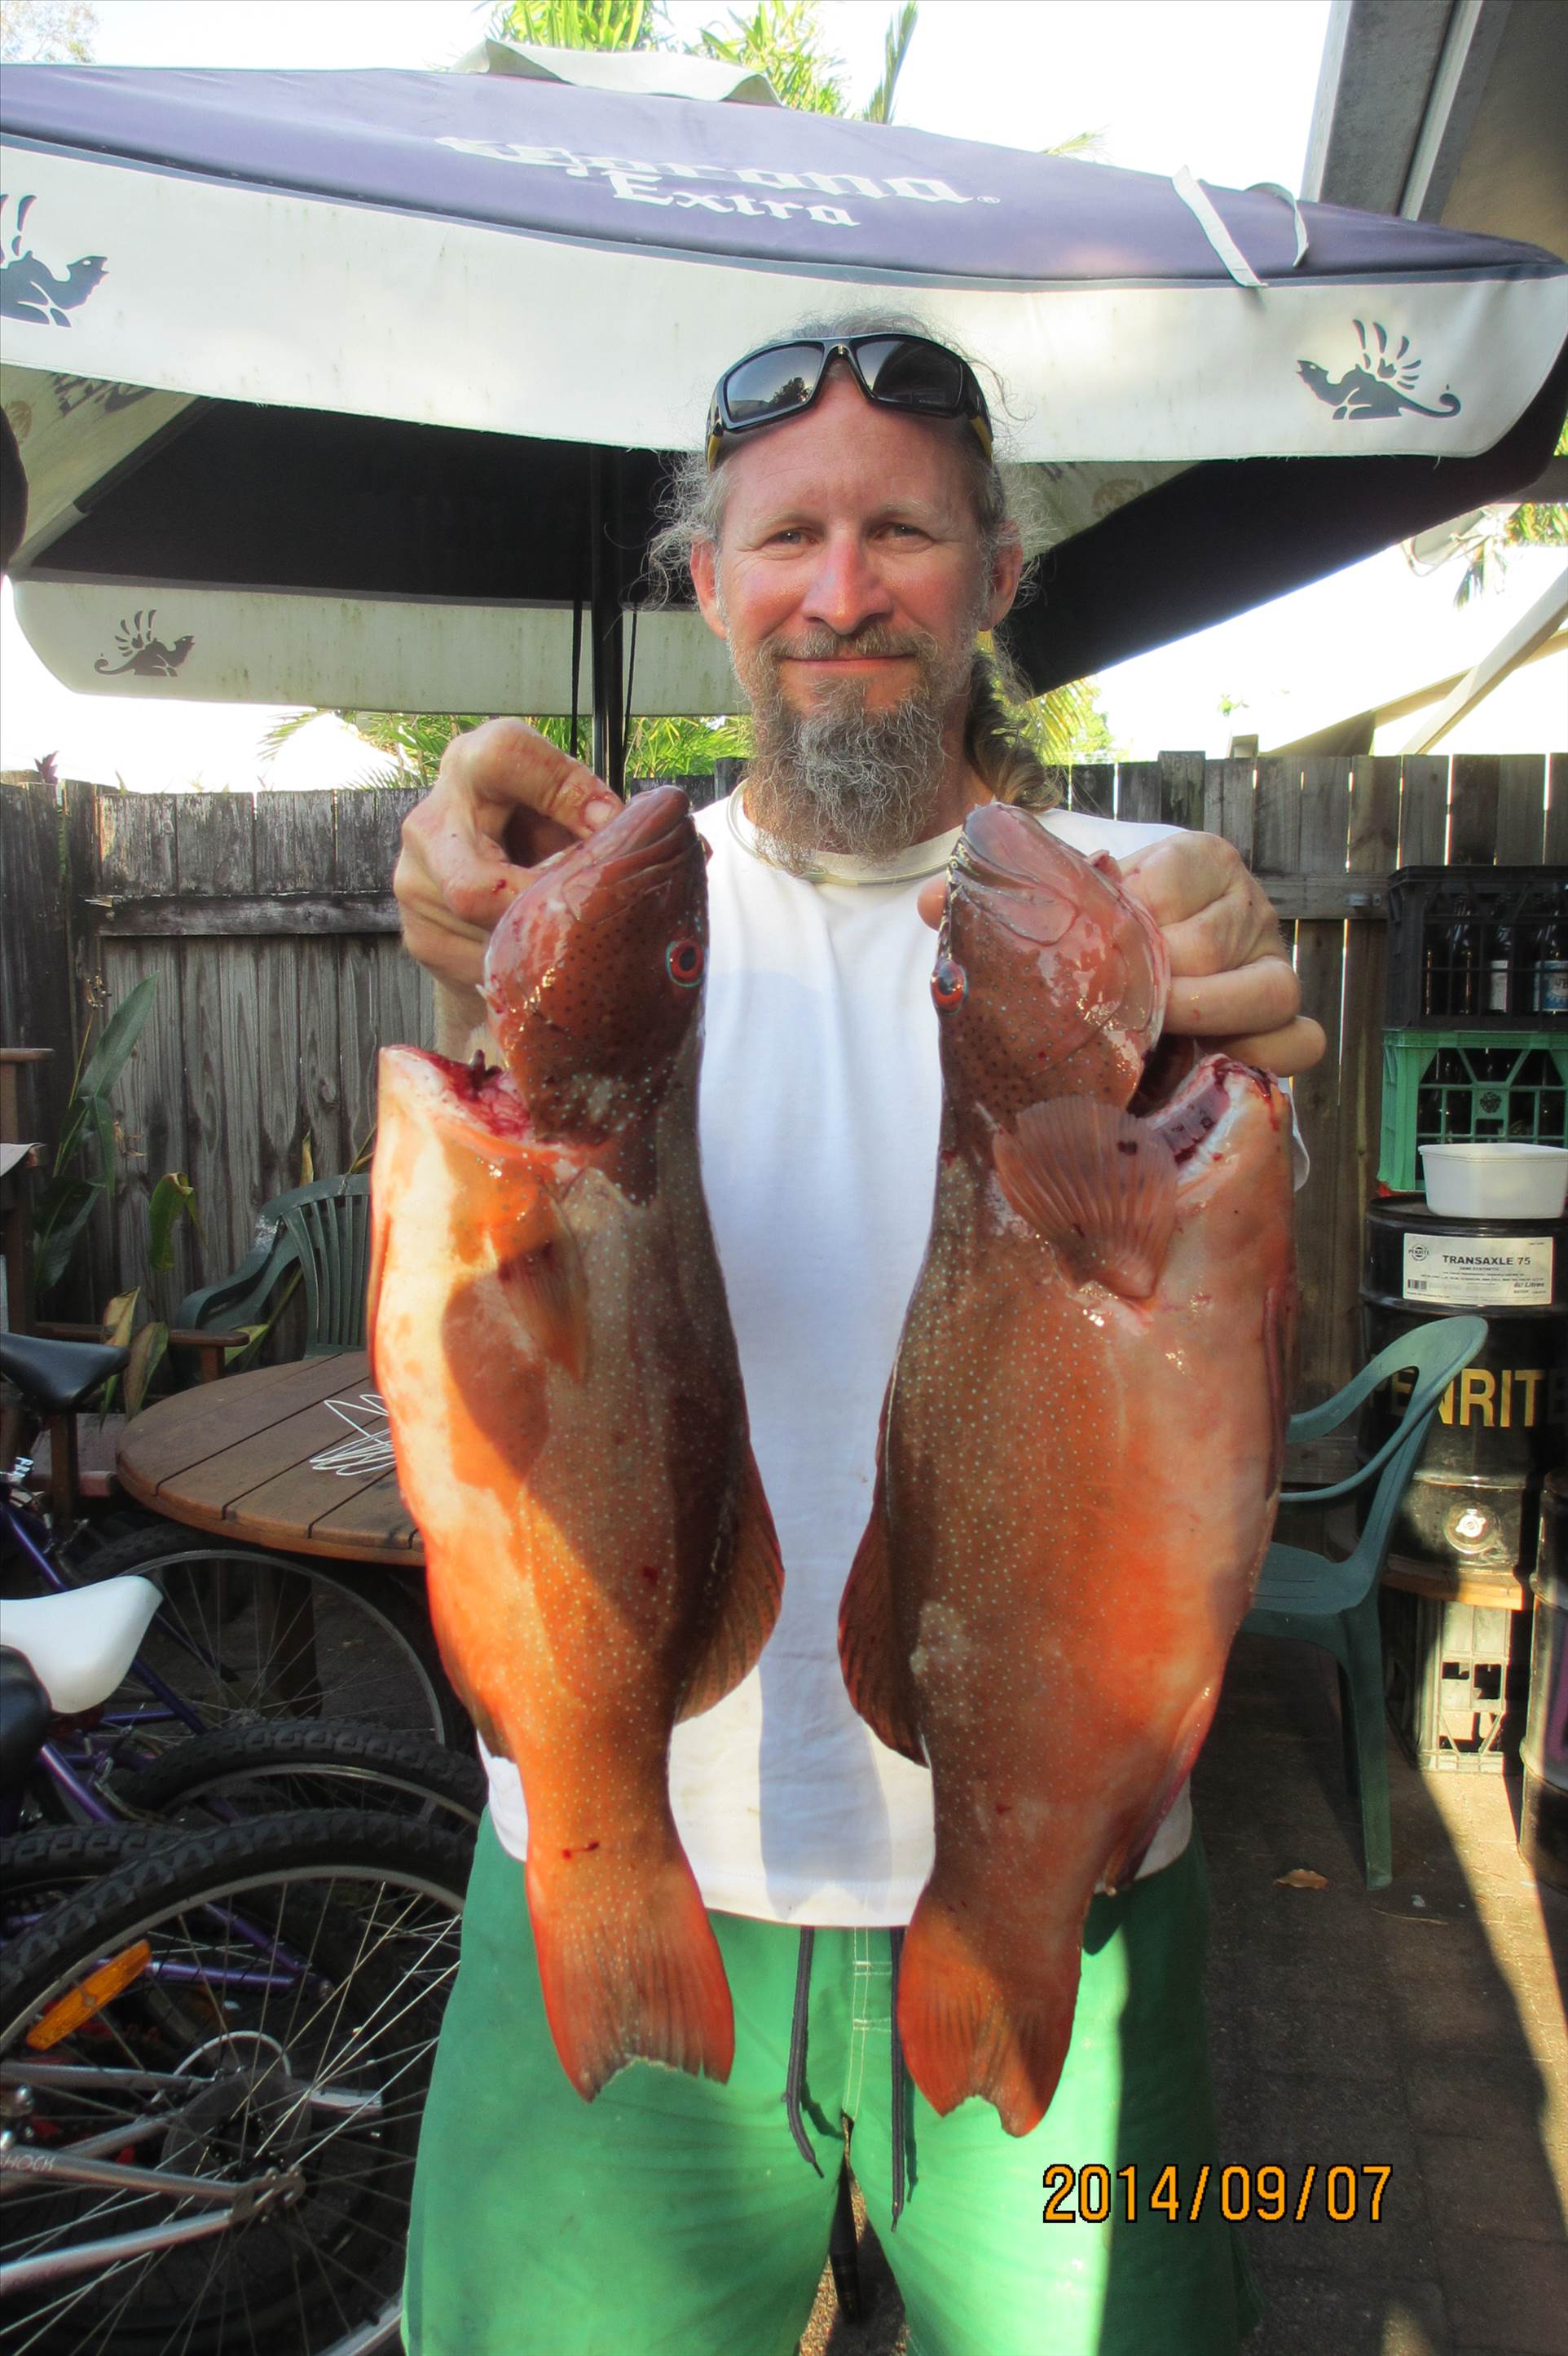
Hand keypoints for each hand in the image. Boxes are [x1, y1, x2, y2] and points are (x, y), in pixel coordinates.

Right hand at [393, 720, 620, 1001]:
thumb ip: (593, 811)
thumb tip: (631, 834)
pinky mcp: (417, 933)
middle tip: (581, 919)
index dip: (567, 792)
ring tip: (566, 935)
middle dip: (537, 918)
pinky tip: (537, 954)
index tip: (609, 823)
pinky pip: (478, 966)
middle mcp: (430, 821)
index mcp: (472, 766)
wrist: (479, 888)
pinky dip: (520, 967)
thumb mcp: (565, 810)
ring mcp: (414, 882)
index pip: (506, 758)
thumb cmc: (537, 834)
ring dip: (536, 945)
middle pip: (474, 889)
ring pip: (484, 940)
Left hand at [916, 831, 1325, 1077]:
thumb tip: (931, 903)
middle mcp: (1248, 907)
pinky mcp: (1290, 1024)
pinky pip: (1301, 1044)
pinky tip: (1217, 1064)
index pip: (1174, 874)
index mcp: (1200, 860)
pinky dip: (1267, 1057)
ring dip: (1208, 1016)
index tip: (1090, 945)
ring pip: (1270, 989)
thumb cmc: (1106, 942)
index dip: (1128, 914)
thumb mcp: (1064, 909)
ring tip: (1154, 1034)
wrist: (1148, 989)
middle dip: (1156, 978)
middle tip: (1109, 1007)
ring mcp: (1275, 967)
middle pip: (1211, 940)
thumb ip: (1003, 896)